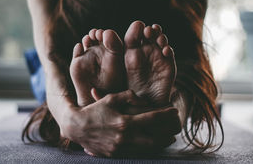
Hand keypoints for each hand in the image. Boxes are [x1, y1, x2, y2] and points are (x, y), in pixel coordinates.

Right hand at [60, 89, 180, 156]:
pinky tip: (153, 145)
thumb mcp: (111, 98)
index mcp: (124, 122)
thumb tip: (143, 100)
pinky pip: (137, 154)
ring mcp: (120, 148)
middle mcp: (124, 138)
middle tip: (176, 128)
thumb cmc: (95, 110)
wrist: (76, 127)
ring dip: (160, 144)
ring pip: (147, 149)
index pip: (151, 119)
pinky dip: (148, 150)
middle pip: (154, 138)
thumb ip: (129, 97)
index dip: (166, 115)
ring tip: (169, 138)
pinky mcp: (115, 155)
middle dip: (168, 133)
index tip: (175, 110)